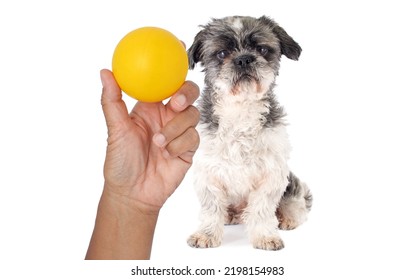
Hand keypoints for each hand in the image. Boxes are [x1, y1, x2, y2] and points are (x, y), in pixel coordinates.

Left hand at [100, 69, 199, 212]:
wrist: (133, 194)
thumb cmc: (120, 162)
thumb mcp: (114, 130)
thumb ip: (112, 101)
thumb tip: (105, 72)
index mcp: (149, 108)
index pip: (165, 82)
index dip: (174, 65)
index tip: (180, 48)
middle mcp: (166, 117)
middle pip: (187, 94)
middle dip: (186, 94)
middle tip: (176, 102)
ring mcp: (179, 132)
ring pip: (192, 116)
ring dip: (176, 128)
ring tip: (159, 142)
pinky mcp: (189, 149)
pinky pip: (194, 137)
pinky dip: (180, 144)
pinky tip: (167, 155)